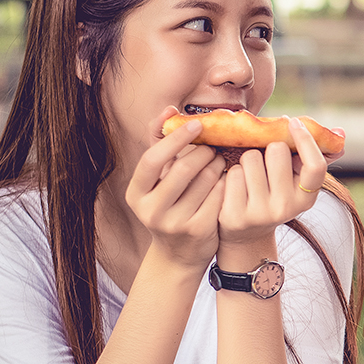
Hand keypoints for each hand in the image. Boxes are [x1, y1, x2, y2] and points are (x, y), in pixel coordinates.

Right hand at [126, 109, 226, 268]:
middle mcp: (151, 210)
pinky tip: (227, 180)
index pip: (153, 159)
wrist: (178, 254)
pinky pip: (219, 195)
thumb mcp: (157, 181)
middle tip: (214, 147)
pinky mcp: (199, 231)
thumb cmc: (169, 205)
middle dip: (204, 152)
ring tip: (220, 161)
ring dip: (218, 165)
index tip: (197, 125)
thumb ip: (160, 144)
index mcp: (136, 194)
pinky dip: (225, 183)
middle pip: (184, 168)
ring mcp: (175, 223)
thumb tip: (169, 110)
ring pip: (205, 180)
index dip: (175, 139)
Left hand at [218, 116, 329, 247]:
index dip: (306, 140)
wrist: (246, 234)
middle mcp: (286, 207)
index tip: (294, 123)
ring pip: (251, 157)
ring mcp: (260, 212)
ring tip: (250, 176)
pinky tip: (235, 187)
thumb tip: (341, 132)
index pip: (315, 166)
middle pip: (277, 149)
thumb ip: (315, 157)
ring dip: (247, 160)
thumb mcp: (296, 183)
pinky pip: (233, 173)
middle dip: (268, 148)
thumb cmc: (274, 195)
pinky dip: (231, 173)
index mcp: (306, 198)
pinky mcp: (235, 214)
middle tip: (265, 163)